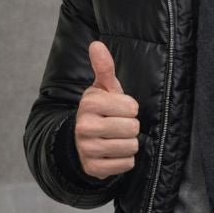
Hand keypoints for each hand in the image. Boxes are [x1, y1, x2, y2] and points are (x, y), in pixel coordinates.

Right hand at [75, 41, 139, 178]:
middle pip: (132, 128)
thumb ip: (104, 67)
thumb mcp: (102, 88)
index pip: (132, 108)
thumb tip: (97, 44)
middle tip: (118, 126)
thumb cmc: (100, 111)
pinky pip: (126, 164)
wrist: (80, 141)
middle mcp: (85, 126)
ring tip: (116, 139)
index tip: (119, 109)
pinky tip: (113, 153)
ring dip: (129, 144)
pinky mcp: (93, 168)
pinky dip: (124, 160)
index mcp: (89, 103)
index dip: (130, 109)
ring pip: (131, 147)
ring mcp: (87, 148)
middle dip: (131, 127)